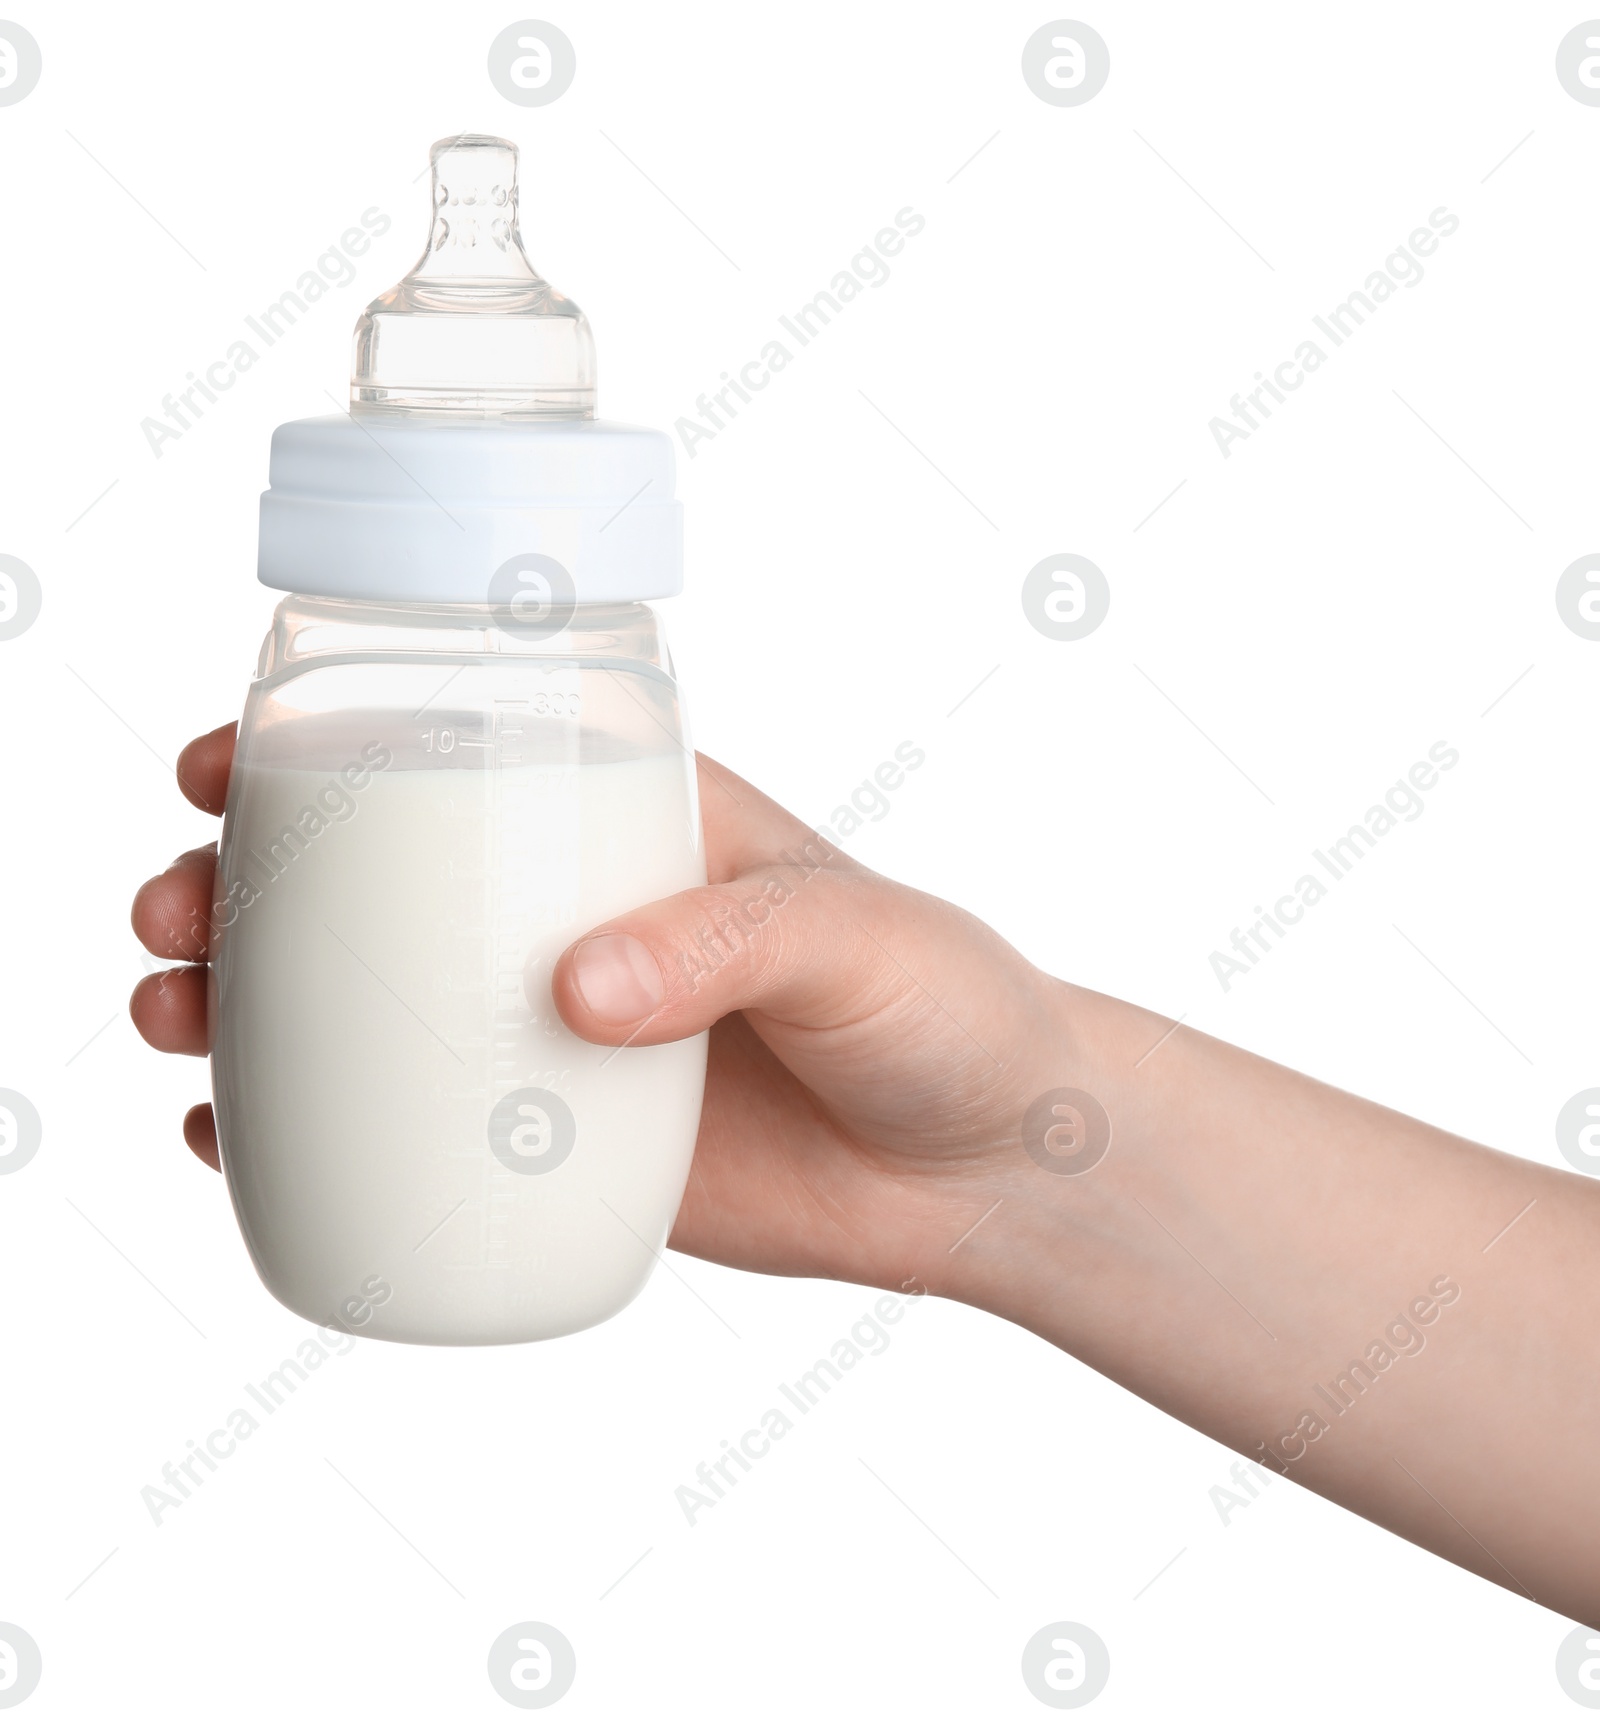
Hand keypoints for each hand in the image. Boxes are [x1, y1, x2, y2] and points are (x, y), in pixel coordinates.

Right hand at [130, 725, 1088, 1293]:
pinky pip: (414, 1130)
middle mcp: (574, 917)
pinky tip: (234, 1138)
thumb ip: (725, 942)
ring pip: (366, 1006)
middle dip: (240, 884)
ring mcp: (558, 1036)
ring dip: (244, 1003)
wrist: (995, 1168)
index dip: (322, 748)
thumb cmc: (948, 1009)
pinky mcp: (565, 1145)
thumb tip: (573, 992)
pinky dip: (313, 1130)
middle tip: (177, 915)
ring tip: (176, 1020)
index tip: (222, 762)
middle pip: (369, 883)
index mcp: (636, 822)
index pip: (456, 754)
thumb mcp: (855, 936)